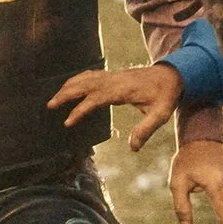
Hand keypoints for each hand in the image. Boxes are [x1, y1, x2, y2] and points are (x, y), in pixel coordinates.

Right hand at [48, 62, 182, 152]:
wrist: (172, 75)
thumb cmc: (166, 95)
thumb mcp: (161, 114)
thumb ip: (146, 130)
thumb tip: (133, 148)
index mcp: (122, 90)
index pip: (95, 98)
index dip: (80, 109)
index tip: (68, 122)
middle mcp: (114, 80)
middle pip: (84, 84)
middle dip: (66, 94)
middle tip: (50, 105)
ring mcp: (113, 75)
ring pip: (85, 78)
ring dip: (68, 86)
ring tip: (54, 98)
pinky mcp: (113, 75)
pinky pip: (91, 75)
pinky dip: (77, 80)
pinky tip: (70, 86)